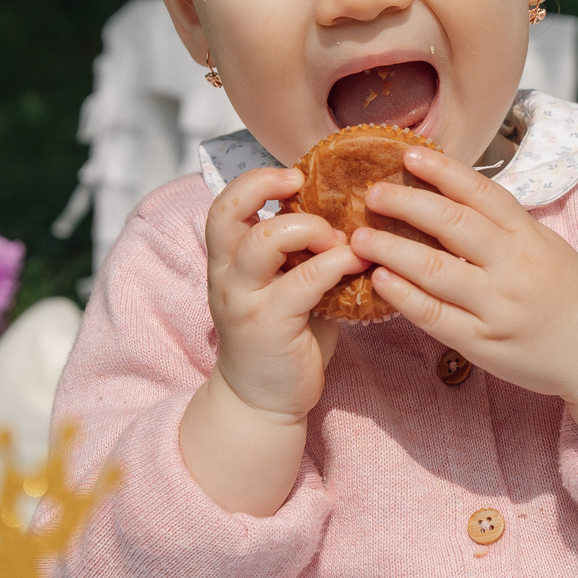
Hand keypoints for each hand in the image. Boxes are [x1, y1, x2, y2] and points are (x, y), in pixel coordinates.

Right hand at [181, 165, 364, 515]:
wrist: (263, 401)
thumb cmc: (283, 338)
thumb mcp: (284, 285)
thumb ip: (300, 254)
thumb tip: (345, 212)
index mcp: (228, 261)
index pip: (223, 205)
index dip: (255, 181)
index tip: (293, 177)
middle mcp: (226, 276)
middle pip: (228, 213)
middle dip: (268, 189)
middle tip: (309, 195)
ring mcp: (245, 300)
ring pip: (262, 240)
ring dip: (308, 228)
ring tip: (339, 240)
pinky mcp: (270, 325)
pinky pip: (301, 281)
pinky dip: (332, 264)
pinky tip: (353, 265)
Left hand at [355, 148, 577, 454]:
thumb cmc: (570, 295)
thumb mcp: (545, 248)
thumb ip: (503, 227)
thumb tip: (447, 197)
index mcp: (530, 236)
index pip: (482, 194)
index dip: (443, 172)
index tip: (409, 155)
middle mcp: (515, 266)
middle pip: (452, 225)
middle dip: (407, 204)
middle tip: (373, 193)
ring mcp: (499, 306)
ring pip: (435, 270)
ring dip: (391, 250)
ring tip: (359, 237)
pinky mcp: (484, 343)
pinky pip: (435, 315)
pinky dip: (403, 296)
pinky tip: (379, 281)